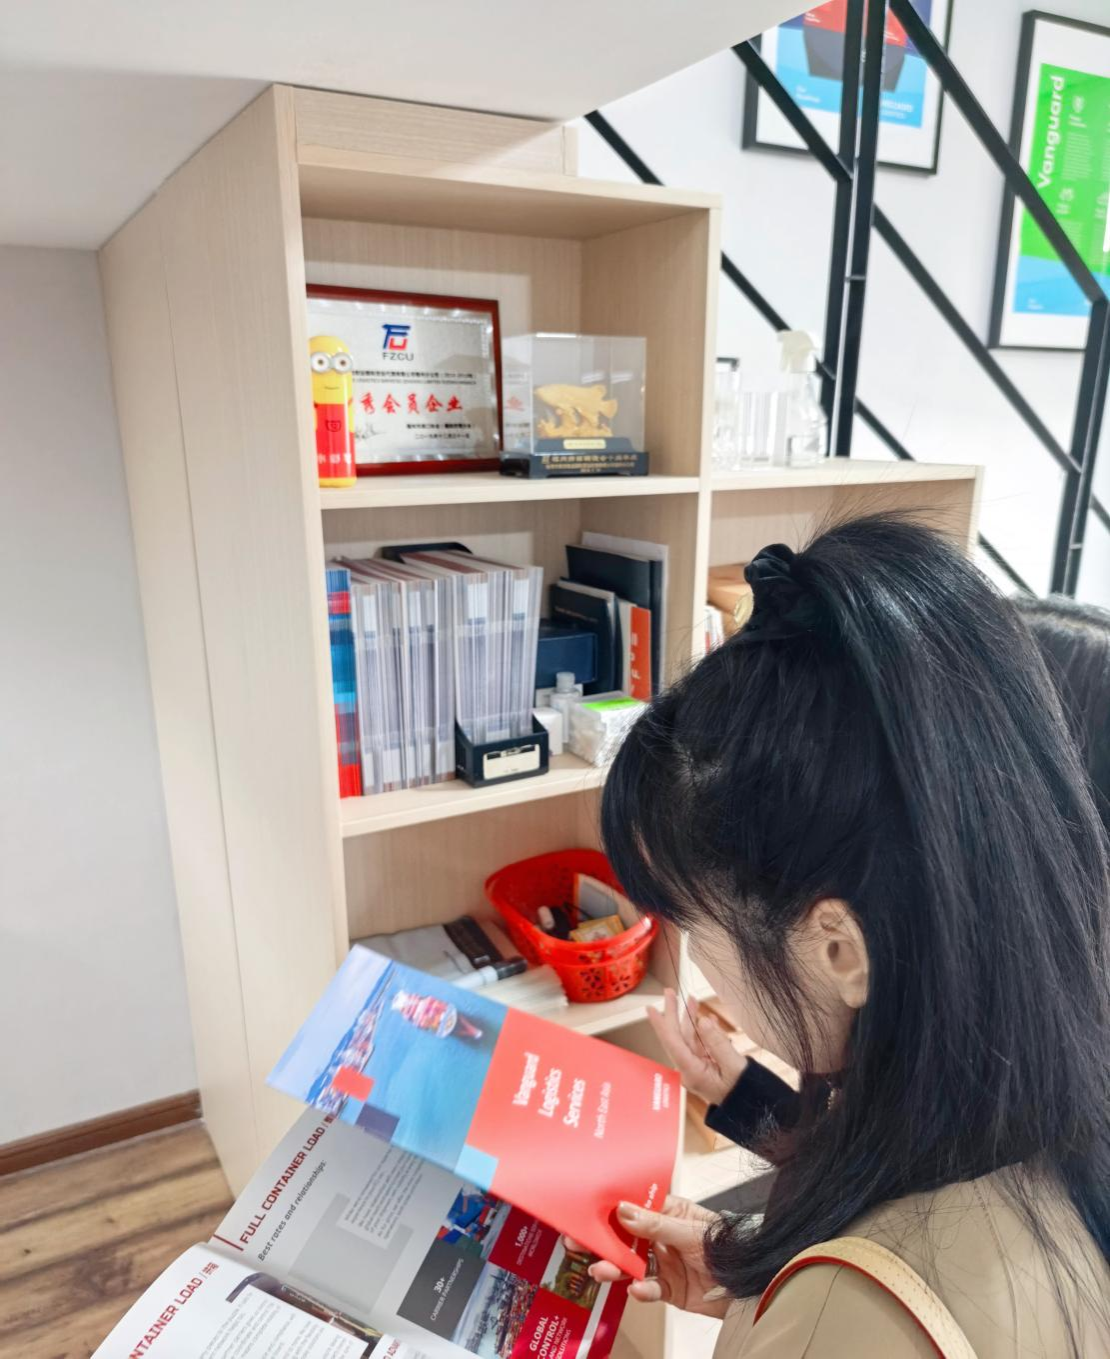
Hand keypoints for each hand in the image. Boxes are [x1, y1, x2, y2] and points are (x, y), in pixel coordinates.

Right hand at [568, 1197, 729, 1316]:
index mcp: (667, 1212)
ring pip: (631, 1264)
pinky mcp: (667, 1288)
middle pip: (624, 1236)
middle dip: (602, 1240)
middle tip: (577, 1243)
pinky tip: (636, 1288)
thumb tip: (624, 1210)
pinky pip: (648, 1288)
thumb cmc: (726, 1245)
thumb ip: (656, 1224)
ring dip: (614, 1267)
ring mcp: (662, 1263)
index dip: (609, 1208)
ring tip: (601, 1270)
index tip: (586, 1210)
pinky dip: (640, 1289)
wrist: (750, 1282)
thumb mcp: (690, 1230)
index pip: (633, 1206)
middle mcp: (660, 1236)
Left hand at [648, 989, 747, 1105]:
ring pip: (690, 1038)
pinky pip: (701, 1044)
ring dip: (691, 1019)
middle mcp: (690, 1069)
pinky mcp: (707, 1066)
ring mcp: (698, 1067)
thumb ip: (718, 1043)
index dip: (661, 1023)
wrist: (753, 1110)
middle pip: (678, 1037)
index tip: (650, 1008)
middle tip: (670, 992)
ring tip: (692, 1000)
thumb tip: (703, 1022)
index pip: (672, 1043)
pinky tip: (707, 1019)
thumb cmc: (744, 1093)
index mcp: (692, 1072)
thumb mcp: (733, 1066)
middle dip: (674, 1014)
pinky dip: (704, 1031)